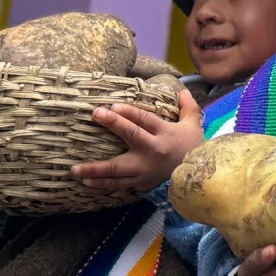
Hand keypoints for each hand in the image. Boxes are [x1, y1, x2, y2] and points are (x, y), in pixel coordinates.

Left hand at [71, 89, 204, 190]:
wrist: (199, 178)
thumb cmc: (193, 148)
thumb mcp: (193, 126)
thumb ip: (188, 107)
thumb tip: (183, 90)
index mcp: (164, 134)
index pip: (144, 120)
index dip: (129, 112)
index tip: (112, 105)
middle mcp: (153, 151)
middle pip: (131, 136)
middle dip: (113, 124)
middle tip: (96, 114)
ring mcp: (145, 170)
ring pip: (118, 169)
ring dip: (96, 169)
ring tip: (75, 169)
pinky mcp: (142, 184)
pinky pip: (120, 185)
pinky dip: (104, 184)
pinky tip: (88, 183)